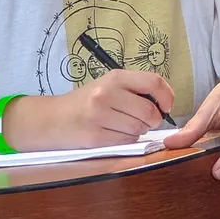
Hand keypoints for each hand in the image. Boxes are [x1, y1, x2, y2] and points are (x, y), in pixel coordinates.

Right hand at [52, 69, 174, 146]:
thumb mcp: (109, 85)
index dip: (167, 96)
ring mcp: (99, 115)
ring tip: (125, 126)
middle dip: (153, 120)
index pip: (154, 82)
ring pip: (139, 128)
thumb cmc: (86, 102)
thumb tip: (165, 102)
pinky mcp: (95, 136)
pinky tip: (115, 134)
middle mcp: (107, 93)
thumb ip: (135, 89)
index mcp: (115, 77)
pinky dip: (126, 140)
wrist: (52, 119)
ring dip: (139, 131)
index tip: (166, 107)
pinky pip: (125, 141)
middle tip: (145, 121)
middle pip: (149, 111)